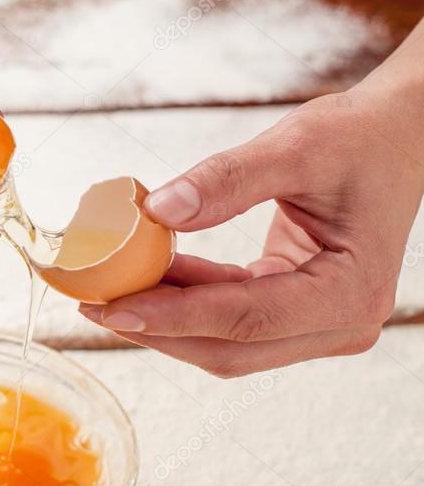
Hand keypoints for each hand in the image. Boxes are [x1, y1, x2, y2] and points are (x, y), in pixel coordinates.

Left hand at [80, 21, 423, 376]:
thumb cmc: (359, 138)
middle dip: (158, 328)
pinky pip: (232, 317)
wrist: (398, 138)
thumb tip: (155, 211)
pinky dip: (188, 300)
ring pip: (226, 342)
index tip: (109, 307)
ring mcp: (322, 325)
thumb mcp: (296, 146)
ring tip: (109, 290)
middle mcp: (342, 324)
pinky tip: (148, 274)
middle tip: (92, 304)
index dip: (171, 317)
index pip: (245, 318)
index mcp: (350, 292)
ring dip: (167, 319)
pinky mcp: (300, 313)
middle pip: (230, 347)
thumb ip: (226, 181)